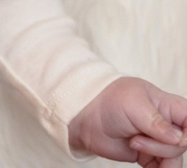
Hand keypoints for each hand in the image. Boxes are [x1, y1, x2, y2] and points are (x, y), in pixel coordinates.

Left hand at [69, 77, 186, 166]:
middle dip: (161, 146)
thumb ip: (158, 122)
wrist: (85, 117)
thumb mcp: (133, 105)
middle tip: (136, 138)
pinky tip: (145, 165)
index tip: (176, 138)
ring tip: (134, 144)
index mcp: (168, 105)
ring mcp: (158, 141)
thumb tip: (179, 138)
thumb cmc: (109, 101)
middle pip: (182, 144)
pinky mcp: (150, 156)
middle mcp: (167, 124)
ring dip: (157, 158)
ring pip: (174, 159)